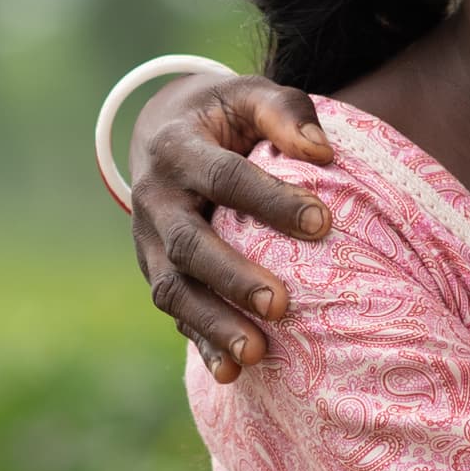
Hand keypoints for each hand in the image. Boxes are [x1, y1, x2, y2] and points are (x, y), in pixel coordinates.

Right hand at [127, 75, 336, 376]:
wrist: (163, 131)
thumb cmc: (225, 115)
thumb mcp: (250, 95)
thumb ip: (285, 113)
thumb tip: (322, 153)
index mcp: (178, 148)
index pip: (225, 178)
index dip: (272, 201)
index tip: (323, 224)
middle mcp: (154, 199)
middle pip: (188, 245)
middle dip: (232, 278)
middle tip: (281, 306)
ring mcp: (147, 241)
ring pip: (172, 290)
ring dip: (213, 324)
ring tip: (257, 354)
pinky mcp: (153, 271)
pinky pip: (173, 314)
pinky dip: (200, 345)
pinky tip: (231, 374)